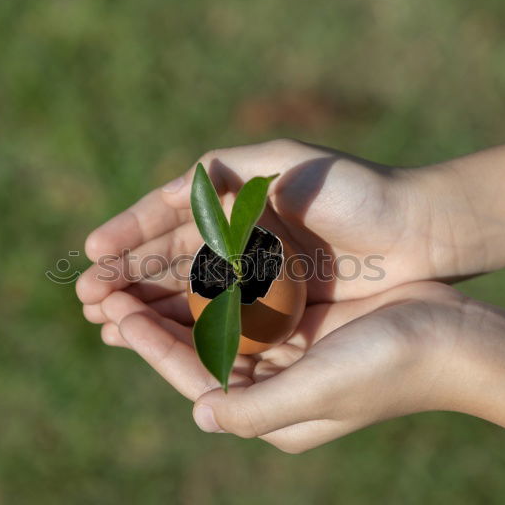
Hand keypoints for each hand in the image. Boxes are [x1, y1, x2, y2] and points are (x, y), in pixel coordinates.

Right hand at [77, 138, 482, 324]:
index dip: (128, 234)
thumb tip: (171, 191)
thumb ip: (230, 175)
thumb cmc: (357, 191)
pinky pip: (219, 321)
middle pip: (169, 260)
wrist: (419, 232)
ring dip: (146, 306)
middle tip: (84, 296)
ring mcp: (256, 277)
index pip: (168, 218)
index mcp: (235, 199)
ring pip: (187, 294)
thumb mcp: (288, 166)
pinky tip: (154, 338)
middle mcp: (239, 239)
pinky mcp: (277, 310)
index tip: (91, 251)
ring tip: (104, 321)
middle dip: (126, 276)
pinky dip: (186, 329)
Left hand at [95, 281, 475, 452]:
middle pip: (196, 349)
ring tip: (138, 274)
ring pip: (215, 322)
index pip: (194, 377)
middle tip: (107, 293)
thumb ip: (252, 408)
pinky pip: (246, 299)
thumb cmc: (389, 367)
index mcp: (270, 412)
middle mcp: (273, 385)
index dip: (150, 345)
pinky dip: (216, 279)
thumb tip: (196, 413)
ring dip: (175, 298)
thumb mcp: (317, 392)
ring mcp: (288, 352)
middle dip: (152, 321)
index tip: (115, 314)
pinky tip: (193, 255)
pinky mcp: (305, 321)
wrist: (458, 339)